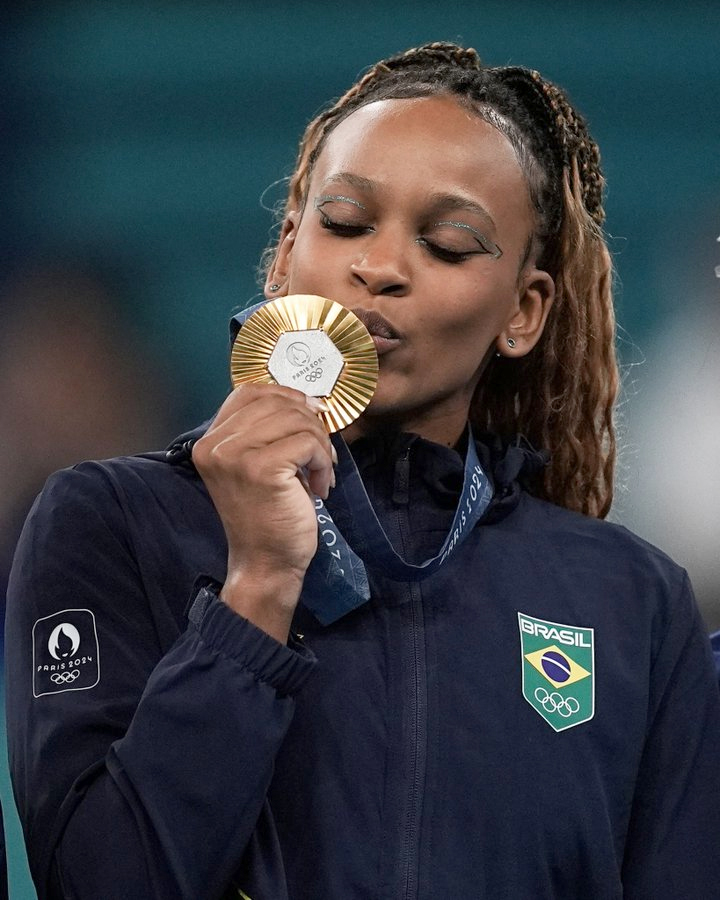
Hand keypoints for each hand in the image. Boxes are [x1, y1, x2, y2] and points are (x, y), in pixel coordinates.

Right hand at [192, 384, 334, 640]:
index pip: (250, 392)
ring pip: (296, 420)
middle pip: (277, 402)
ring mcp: (235, 456)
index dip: (286, 397)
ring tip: (320, 473)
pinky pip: (308, 442)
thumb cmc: (267, 515)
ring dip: (320, 445)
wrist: (264, 563)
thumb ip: (266, 430)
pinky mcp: (262, 469)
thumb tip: (308, 399)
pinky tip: (320, 485)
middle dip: (310, 423)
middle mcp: (214, 445)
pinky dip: (323, 461)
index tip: (309, 419)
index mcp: (208, 441)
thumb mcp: (256, 464)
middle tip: (320, 455)